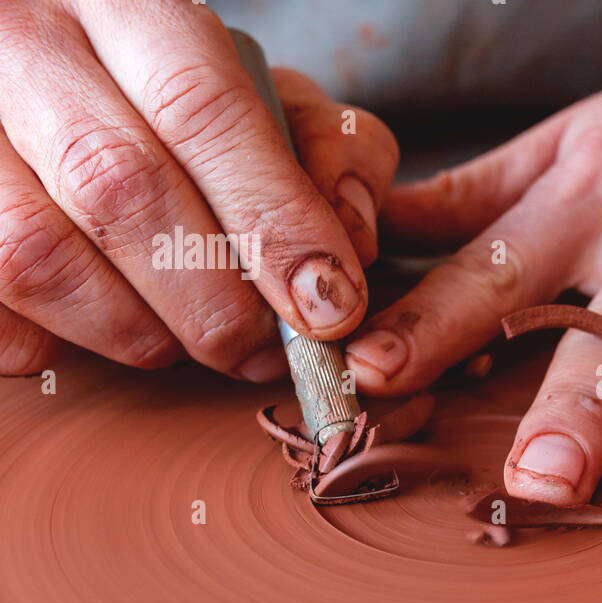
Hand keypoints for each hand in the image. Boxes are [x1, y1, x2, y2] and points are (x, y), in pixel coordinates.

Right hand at [0, 0, 397, 380]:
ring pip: (35, 254)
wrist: (37, 66)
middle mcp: (23, 42)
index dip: (273, 220)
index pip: (204, 107)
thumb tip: (351, 245)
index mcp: (124, 3)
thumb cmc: (170, 94)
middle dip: (213, 299)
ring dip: (132, 330)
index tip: (328, 307)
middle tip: (263, 352)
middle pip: (119, 186)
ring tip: (185, 345)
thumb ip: (324, 147)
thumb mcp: (261, 89)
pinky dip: (51, 341)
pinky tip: (101, 330)